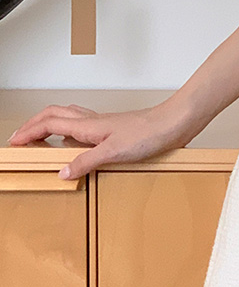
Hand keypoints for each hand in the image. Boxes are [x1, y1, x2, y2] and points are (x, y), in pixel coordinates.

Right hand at [6, 101, 196, 179]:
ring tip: (41, 138)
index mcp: (87, 125)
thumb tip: (61, 172)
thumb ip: (85, 161)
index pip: (48, 122)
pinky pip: (85, 127)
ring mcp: (104, 124)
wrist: (176, 122)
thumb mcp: (114, 152)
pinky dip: (71, 132)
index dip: (28, 131)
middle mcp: (93, 121)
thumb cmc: (150, 132)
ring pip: (69, 118)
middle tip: (21, 138)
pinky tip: (77, 145)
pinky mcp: (116, 130)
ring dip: (50, 124)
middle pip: (54, 114)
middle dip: (34, 124)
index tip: (13, 142)